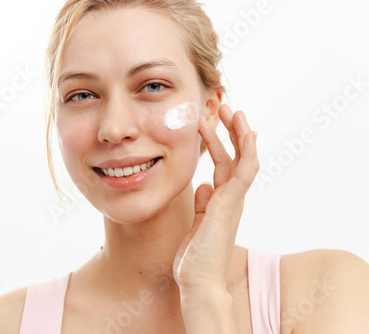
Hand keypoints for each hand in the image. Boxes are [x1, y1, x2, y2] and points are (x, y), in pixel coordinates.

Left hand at [173, 104, 258, 291]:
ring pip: (243, 159)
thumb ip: (202, 203)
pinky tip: (246, 132)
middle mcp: (230, 198)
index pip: (224, 164)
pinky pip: (245, 171)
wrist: (197, 280)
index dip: (219, 143)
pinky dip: (248, 151)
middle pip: (234, 156)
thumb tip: (204, 186)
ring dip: (239, 133)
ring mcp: (233, 200)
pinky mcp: (230, 203)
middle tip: (223, 107)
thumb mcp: (196, 223)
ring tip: (232, 109)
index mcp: (220, 201)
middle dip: (229, 131)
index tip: (212, 123)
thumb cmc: (195, 256)